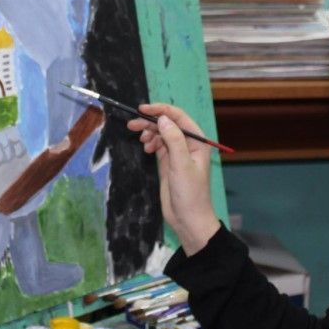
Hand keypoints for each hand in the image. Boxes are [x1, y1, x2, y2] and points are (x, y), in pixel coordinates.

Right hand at [128, 103, 220, 255]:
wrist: (188, 219)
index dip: (161, 110)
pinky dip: (150, 143)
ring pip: (161, 134)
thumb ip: (173, 140)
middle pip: (167, 124)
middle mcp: (188, 144)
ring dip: (149, 133)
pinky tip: (146, 148)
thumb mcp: (181, 165)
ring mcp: (177, 153)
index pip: (179, 117)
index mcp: (197, 141)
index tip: (143, 109)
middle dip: (151, 122)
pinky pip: (158, 146)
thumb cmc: (190, 193)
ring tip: (140, 139)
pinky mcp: (168, 163)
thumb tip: (163, 119)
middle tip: (132, 124)